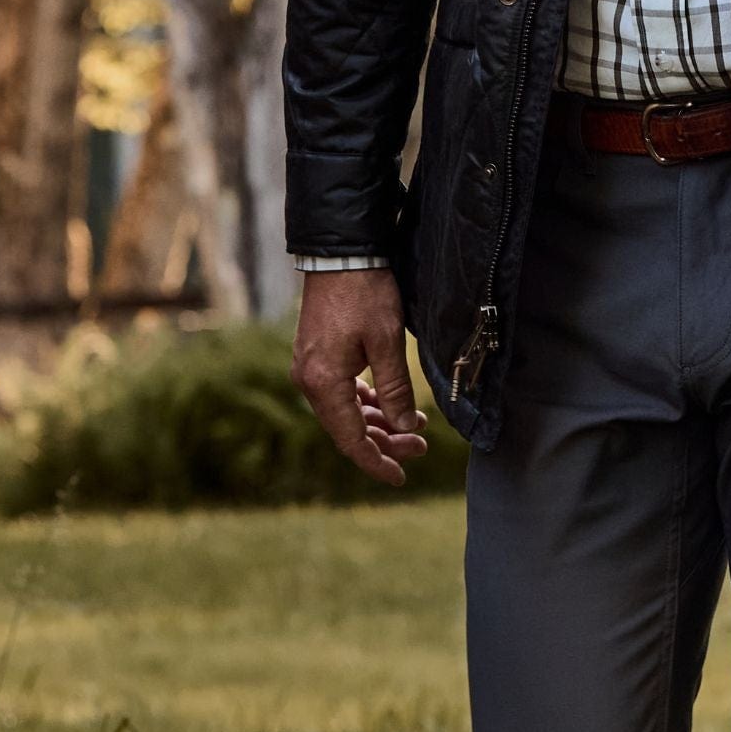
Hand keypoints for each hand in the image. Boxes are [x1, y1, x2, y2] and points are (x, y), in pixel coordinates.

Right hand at [292, 268, 428, 485]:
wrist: (342, 254)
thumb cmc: (366, 293)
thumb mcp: (387, 342)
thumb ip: (396, 388)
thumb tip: (405, 427)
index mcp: (324, 383)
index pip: (350, 439)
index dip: (377, 461)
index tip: (400, 477)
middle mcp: (309, 381)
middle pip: (348, 428)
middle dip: (385, 441)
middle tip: (421, 446)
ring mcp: (310, 369)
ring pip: (345, 411)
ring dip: (377, 421)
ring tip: (414, 426)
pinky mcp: (317, 357)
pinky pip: (341, 392)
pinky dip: (366, 402)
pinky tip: (388, 405)